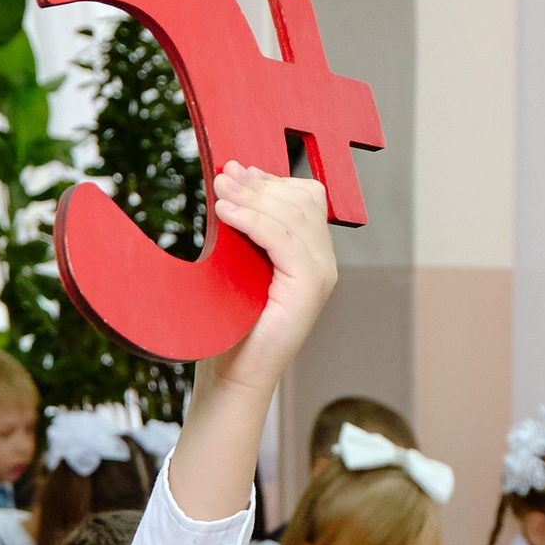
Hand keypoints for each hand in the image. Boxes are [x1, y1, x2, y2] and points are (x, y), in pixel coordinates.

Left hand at [208, 163, 337, 373]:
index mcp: (311, 254)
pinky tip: (226, 212)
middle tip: (223, 174)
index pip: (304, 198)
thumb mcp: (237, 265)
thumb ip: (244, 229)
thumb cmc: (230, 325)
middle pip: (302, 200)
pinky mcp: (309, 288)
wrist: (233, 374)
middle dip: (260, 183)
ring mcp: (321, 275)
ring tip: (220, 190)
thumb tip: (233, 180)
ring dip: (253, 197)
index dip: (270, 179)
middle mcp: (324, 262)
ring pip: (295, 214)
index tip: (236, 170)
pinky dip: (253, 220)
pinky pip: (283, 239)